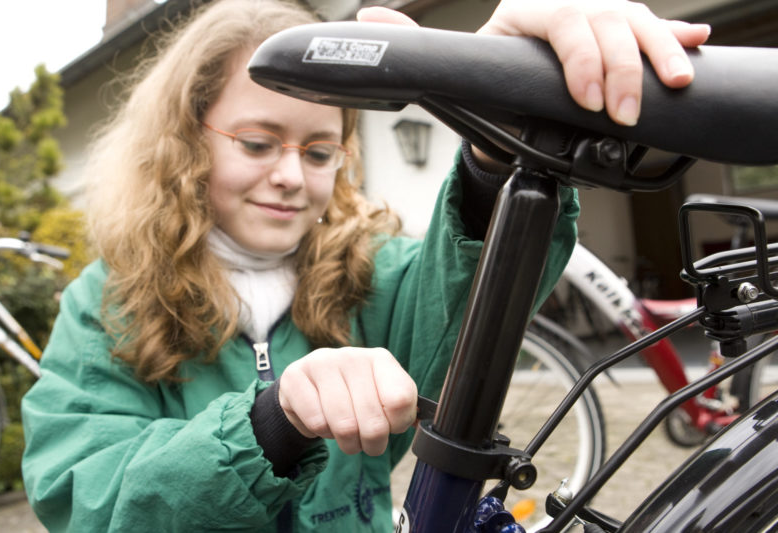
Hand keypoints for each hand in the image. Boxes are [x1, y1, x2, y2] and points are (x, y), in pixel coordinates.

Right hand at [278, 347, 417, 455]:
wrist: (310, 386)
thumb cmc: (354, 396)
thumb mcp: (383, 397)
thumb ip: (403, 409)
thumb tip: (420, 425)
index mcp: (380, 359)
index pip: (400, 400)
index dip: (397, 425)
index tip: (391, 427)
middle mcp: (351, 356)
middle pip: (373, 421)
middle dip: (371, 444)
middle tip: (366, 443)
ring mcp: (321, 363)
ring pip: (344, 426)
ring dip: (347, 442)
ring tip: (345, 435)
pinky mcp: (294, 376)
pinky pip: (316, 422)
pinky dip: (321, 433)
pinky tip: (322, 422)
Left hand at [358, 1, 710, 125]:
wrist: (508, 108)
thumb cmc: (488, 93)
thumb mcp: (458, 71)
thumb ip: (419, 47)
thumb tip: (370, 21)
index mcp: (523, 11)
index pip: (562, 20)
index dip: (582, 57)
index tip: (589, 99)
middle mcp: (560, 8)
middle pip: (604, 19)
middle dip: (620, 69)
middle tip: (621, 115)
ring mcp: (591, 21)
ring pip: (633, 21)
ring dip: (657, 52)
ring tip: (671, 85)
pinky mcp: (614, 41)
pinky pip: (648, 31)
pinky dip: (672, 39)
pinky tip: (693, 46)